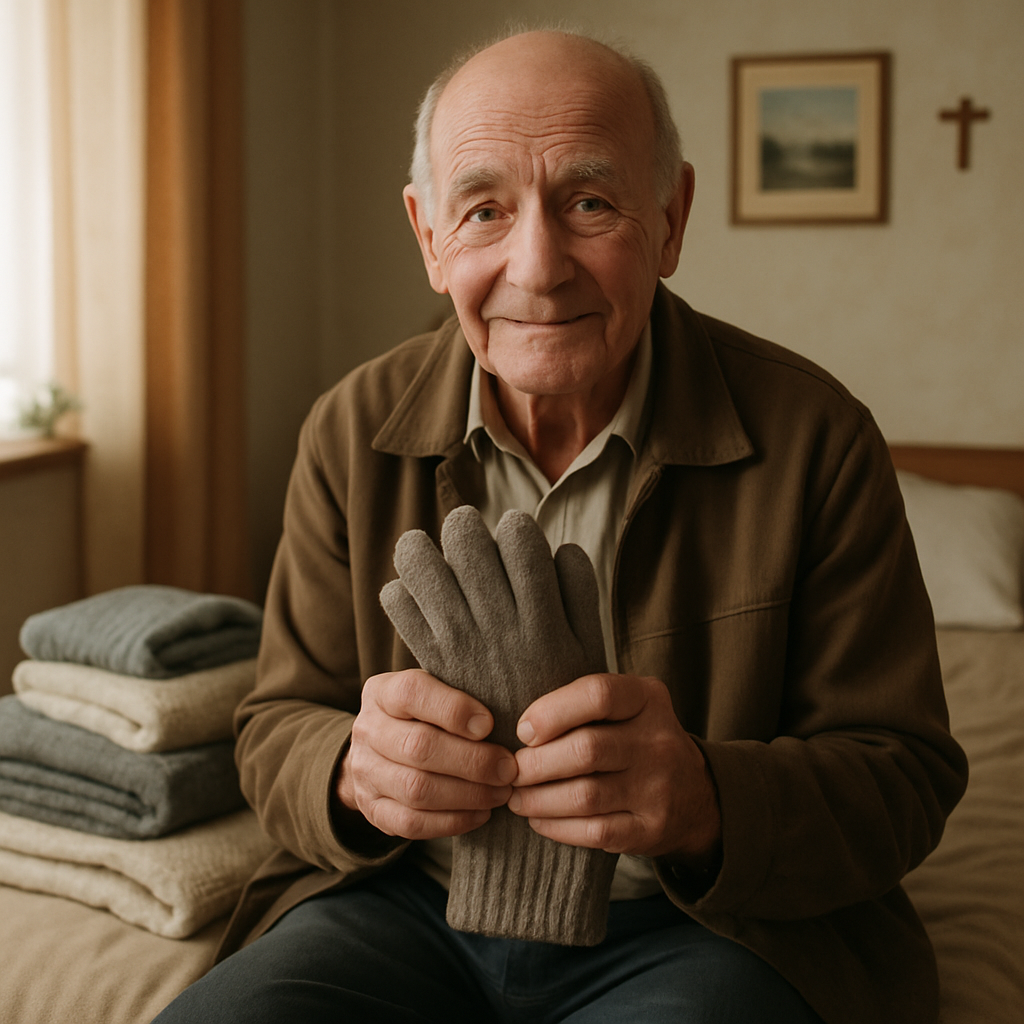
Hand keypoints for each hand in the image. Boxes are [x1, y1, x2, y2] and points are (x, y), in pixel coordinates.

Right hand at [336, 669, 517, 839]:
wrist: (378, 751)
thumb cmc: (423, 716)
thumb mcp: (434, 692)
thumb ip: (460, 697)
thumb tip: (508, 717)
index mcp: (383, 692)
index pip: (412, 693)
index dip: (453, 709)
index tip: (489, 724)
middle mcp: (368, 730)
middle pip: (418, 747)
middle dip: (472, 761)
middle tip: (508, 769)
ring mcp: (365, 772)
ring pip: (416, 789)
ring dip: (468, 794)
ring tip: (501, 792)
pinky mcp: (372, 809)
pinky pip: (411, 823)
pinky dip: (452, 821)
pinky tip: (481, 813)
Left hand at [507, 673, 720, 866]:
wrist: (695, 793)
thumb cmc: (637, 740)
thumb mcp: (627, 706)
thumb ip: (583, 704)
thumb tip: (522, 729)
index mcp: (648, 699)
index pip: (598, 695)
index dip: (552, 712)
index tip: (524, 731)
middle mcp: (659, 741)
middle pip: (586, 750)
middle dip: (536, 763)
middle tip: (512, 771)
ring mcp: (659, 788)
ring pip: (584, 795)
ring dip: (538, 798)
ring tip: (516, 797)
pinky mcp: (651, 829)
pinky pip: (594, 831)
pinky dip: (557, 827)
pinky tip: (537, 819)